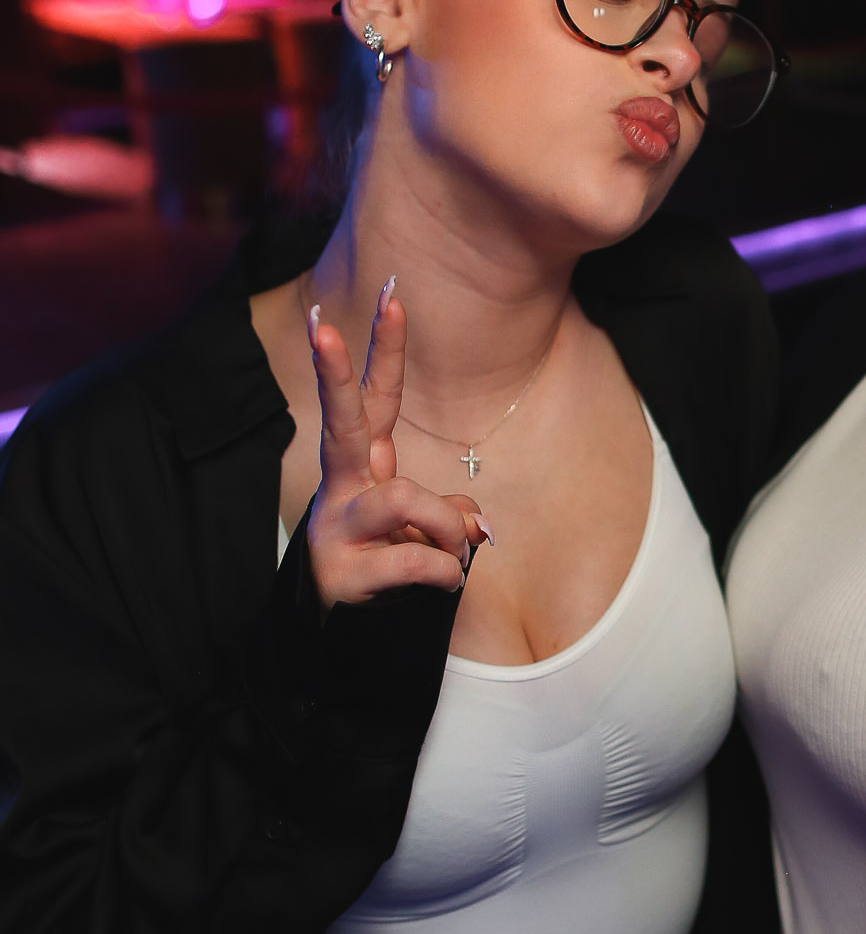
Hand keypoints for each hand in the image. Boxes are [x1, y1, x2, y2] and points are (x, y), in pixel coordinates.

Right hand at [304, 282, 490, 610]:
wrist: (338, 638)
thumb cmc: (386, 570)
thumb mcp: (424, 534)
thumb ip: (451, 517)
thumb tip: (477, 527)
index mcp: (362, 470)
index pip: (376, 402)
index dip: (384, 351)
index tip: (393, 295)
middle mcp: (342, 490)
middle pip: (341, 421)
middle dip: (335, 374)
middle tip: (319, 328)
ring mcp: (336, 529)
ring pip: (403, 498)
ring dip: (448, 528)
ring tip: (456, 554)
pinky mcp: (342, 573)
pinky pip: (419, 558)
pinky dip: (448, 571)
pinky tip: (445, 583)